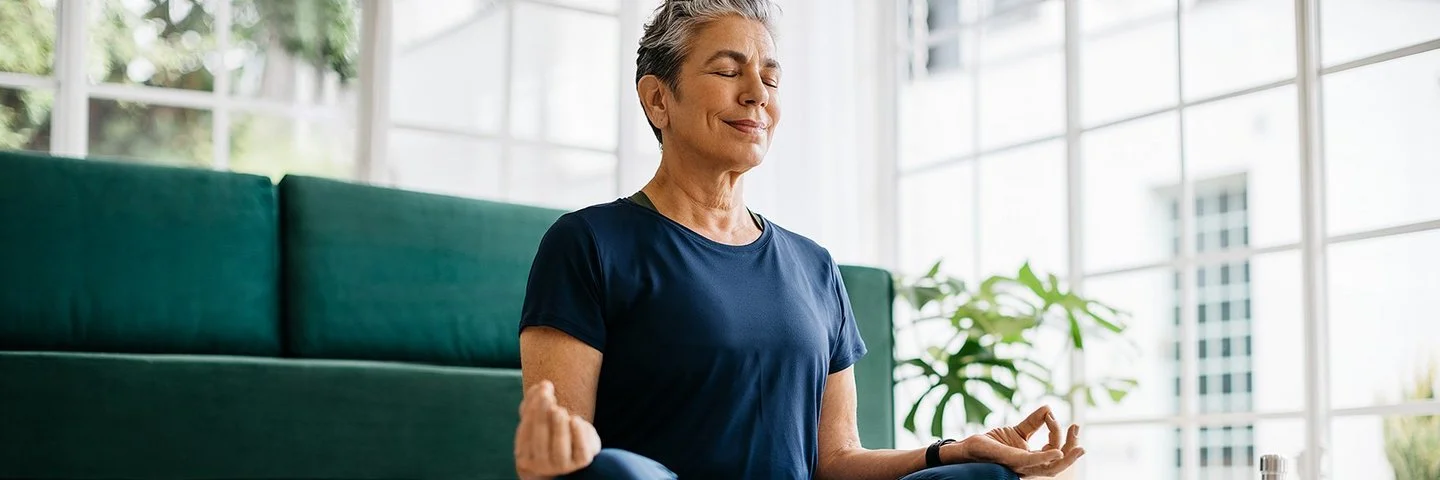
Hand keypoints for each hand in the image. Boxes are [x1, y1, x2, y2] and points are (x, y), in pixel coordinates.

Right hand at [514, 380, 601, 478]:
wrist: (569, 453)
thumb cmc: (548, 432)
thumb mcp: (537, 418)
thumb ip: (534, 401)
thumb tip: (542, 385)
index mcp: (525, 457)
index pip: (525, 434)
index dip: (531, 410)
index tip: (539, 391)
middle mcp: (542, 466)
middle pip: (540, 440)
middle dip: (542, 415)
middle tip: (546, 396)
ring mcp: (563, 466)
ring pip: (560, 447)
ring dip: (559, 426)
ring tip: (559, 410)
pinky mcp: (582, 461)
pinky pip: (581, 449)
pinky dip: (578, 433)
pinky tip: (575, 419)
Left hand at [945, 405, 1084, 477]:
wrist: (970, 447)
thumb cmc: (994, 443)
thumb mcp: (1018, 430)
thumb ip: (1034, 422)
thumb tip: (1049, 408)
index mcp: (1034, 459)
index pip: (1055, 448)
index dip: (1058, 431)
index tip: (1052, 413)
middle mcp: (1031, 466)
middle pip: (1059, 463)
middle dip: (1073, 449)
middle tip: (1078, 428)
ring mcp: (1023, 466)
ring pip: (1052, 468)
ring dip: (1067, 458)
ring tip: (1079, 448)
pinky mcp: (1013, 461)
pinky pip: (1033, 461)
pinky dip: (1046, 457)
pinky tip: (1057, 452)